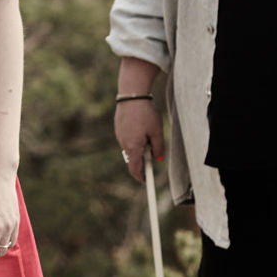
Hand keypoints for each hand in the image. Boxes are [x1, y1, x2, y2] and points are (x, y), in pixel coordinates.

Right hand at [114, 60, 166, 182]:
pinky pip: (126, 138)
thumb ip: (158, 147)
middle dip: (143, 157)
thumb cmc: (146, 114)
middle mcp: (123, 143)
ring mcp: (119, 135)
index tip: (146, 180)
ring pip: (130, 147)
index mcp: (133, 147)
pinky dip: (134, 137)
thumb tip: (158, 159)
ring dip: (138, 145)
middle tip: (153, 148)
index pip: (135, 169)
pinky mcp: (118, 128)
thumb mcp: (157, 131)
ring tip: (147, 130)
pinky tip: (140, 124)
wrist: (131, 96)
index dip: (141, 177)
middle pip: (133, 158)